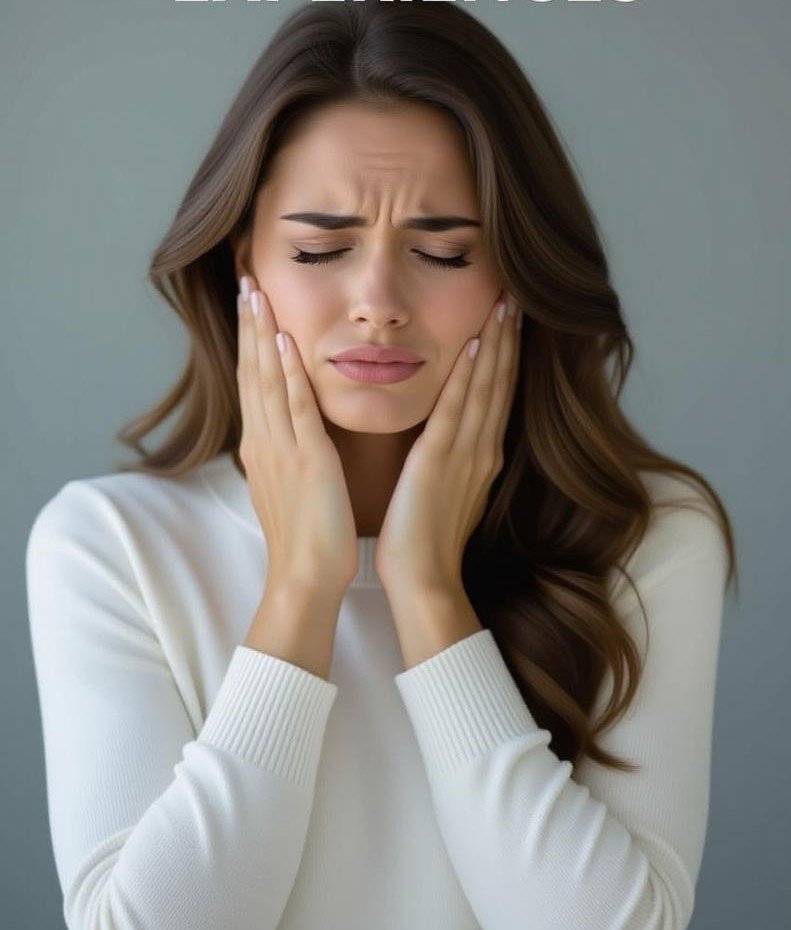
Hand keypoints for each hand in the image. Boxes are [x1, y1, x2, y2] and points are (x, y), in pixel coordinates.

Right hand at [236, 275, 358, 594]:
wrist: (305, 577)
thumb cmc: (305, 537)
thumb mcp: (288, 485)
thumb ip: (285, 453)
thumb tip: (284, 431)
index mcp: (263, 446)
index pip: (254, 382)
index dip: (251, 341)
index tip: (250, 304)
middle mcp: (264, 440)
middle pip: (252, 372)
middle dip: (248, 325)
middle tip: (245, 280)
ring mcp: (281, 448)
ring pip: (267, 381)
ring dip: (262, 335)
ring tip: (256, 293)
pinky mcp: (307, 460)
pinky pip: (294, 408)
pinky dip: (287, 373)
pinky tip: (285, 342)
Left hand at [374, 291, 522, 592]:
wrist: (424, 578)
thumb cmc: (428, 539)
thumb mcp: (449, 489)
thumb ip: (454, 458)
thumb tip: (450, 436)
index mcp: (483, 454)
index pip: (498, 393)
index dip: (506, 354)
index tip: (510, 319)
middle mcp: (483, 448)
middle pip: (501, 381)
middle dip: (509, 337)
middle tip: (516, 295)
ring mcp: (467, 453)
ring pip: (486, 386)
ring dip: (497, 343)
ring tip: (505, 303)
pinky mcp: (440, 460)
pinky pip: (458, 409)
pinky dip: (469, 375)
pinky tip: (475, 344)